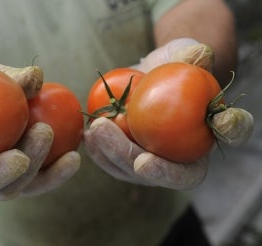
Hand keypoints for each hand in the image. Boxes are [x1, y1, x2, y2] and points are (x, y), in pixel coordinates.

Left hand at [84, 38, 252, 189]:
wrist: (148, 79)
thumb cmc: (171, 67)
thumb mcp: (182, 54)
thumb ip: (191, 55)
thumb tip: (200, 54)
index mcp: (215, 128)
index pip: (232, 131)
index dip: (228, 130)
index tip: (214, 122)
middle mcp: (189, 156)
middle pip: (174, 173)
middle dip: (141, 160)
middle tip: (115, 137)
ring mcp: (158, 166)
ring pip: (137, 174)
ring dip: (113, 155)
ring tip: (95, 129)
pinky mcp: (131, 164)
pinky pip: (115, 165)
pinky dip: (100, 153)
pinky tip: (87, 135)